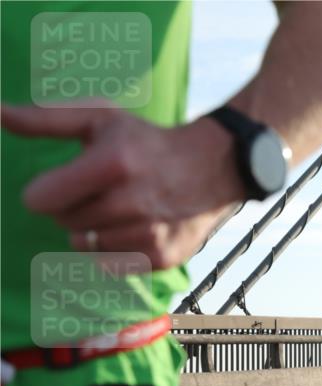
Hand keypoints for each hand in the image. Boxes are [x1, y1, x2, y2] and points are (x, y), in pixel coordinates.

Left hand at [1, 102, 244, 270]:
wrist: (214, 167)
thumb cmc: (147, 141)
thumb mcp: (100, 118)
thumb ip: (45, 120)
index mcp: (113, 163)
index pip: (41, 200)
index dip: (47, 191)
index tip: (66, 181)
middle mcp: (132, 202)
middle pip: (63, 222)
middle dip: (73, 207)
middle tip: (101, 191)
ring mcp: (149, 233)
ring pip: (85, 245)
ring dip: (93, 229)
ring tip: (119, 209)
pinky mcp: (162, 256)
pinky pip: (110, 264)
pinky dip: (114, 249)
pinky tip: (133, 228)